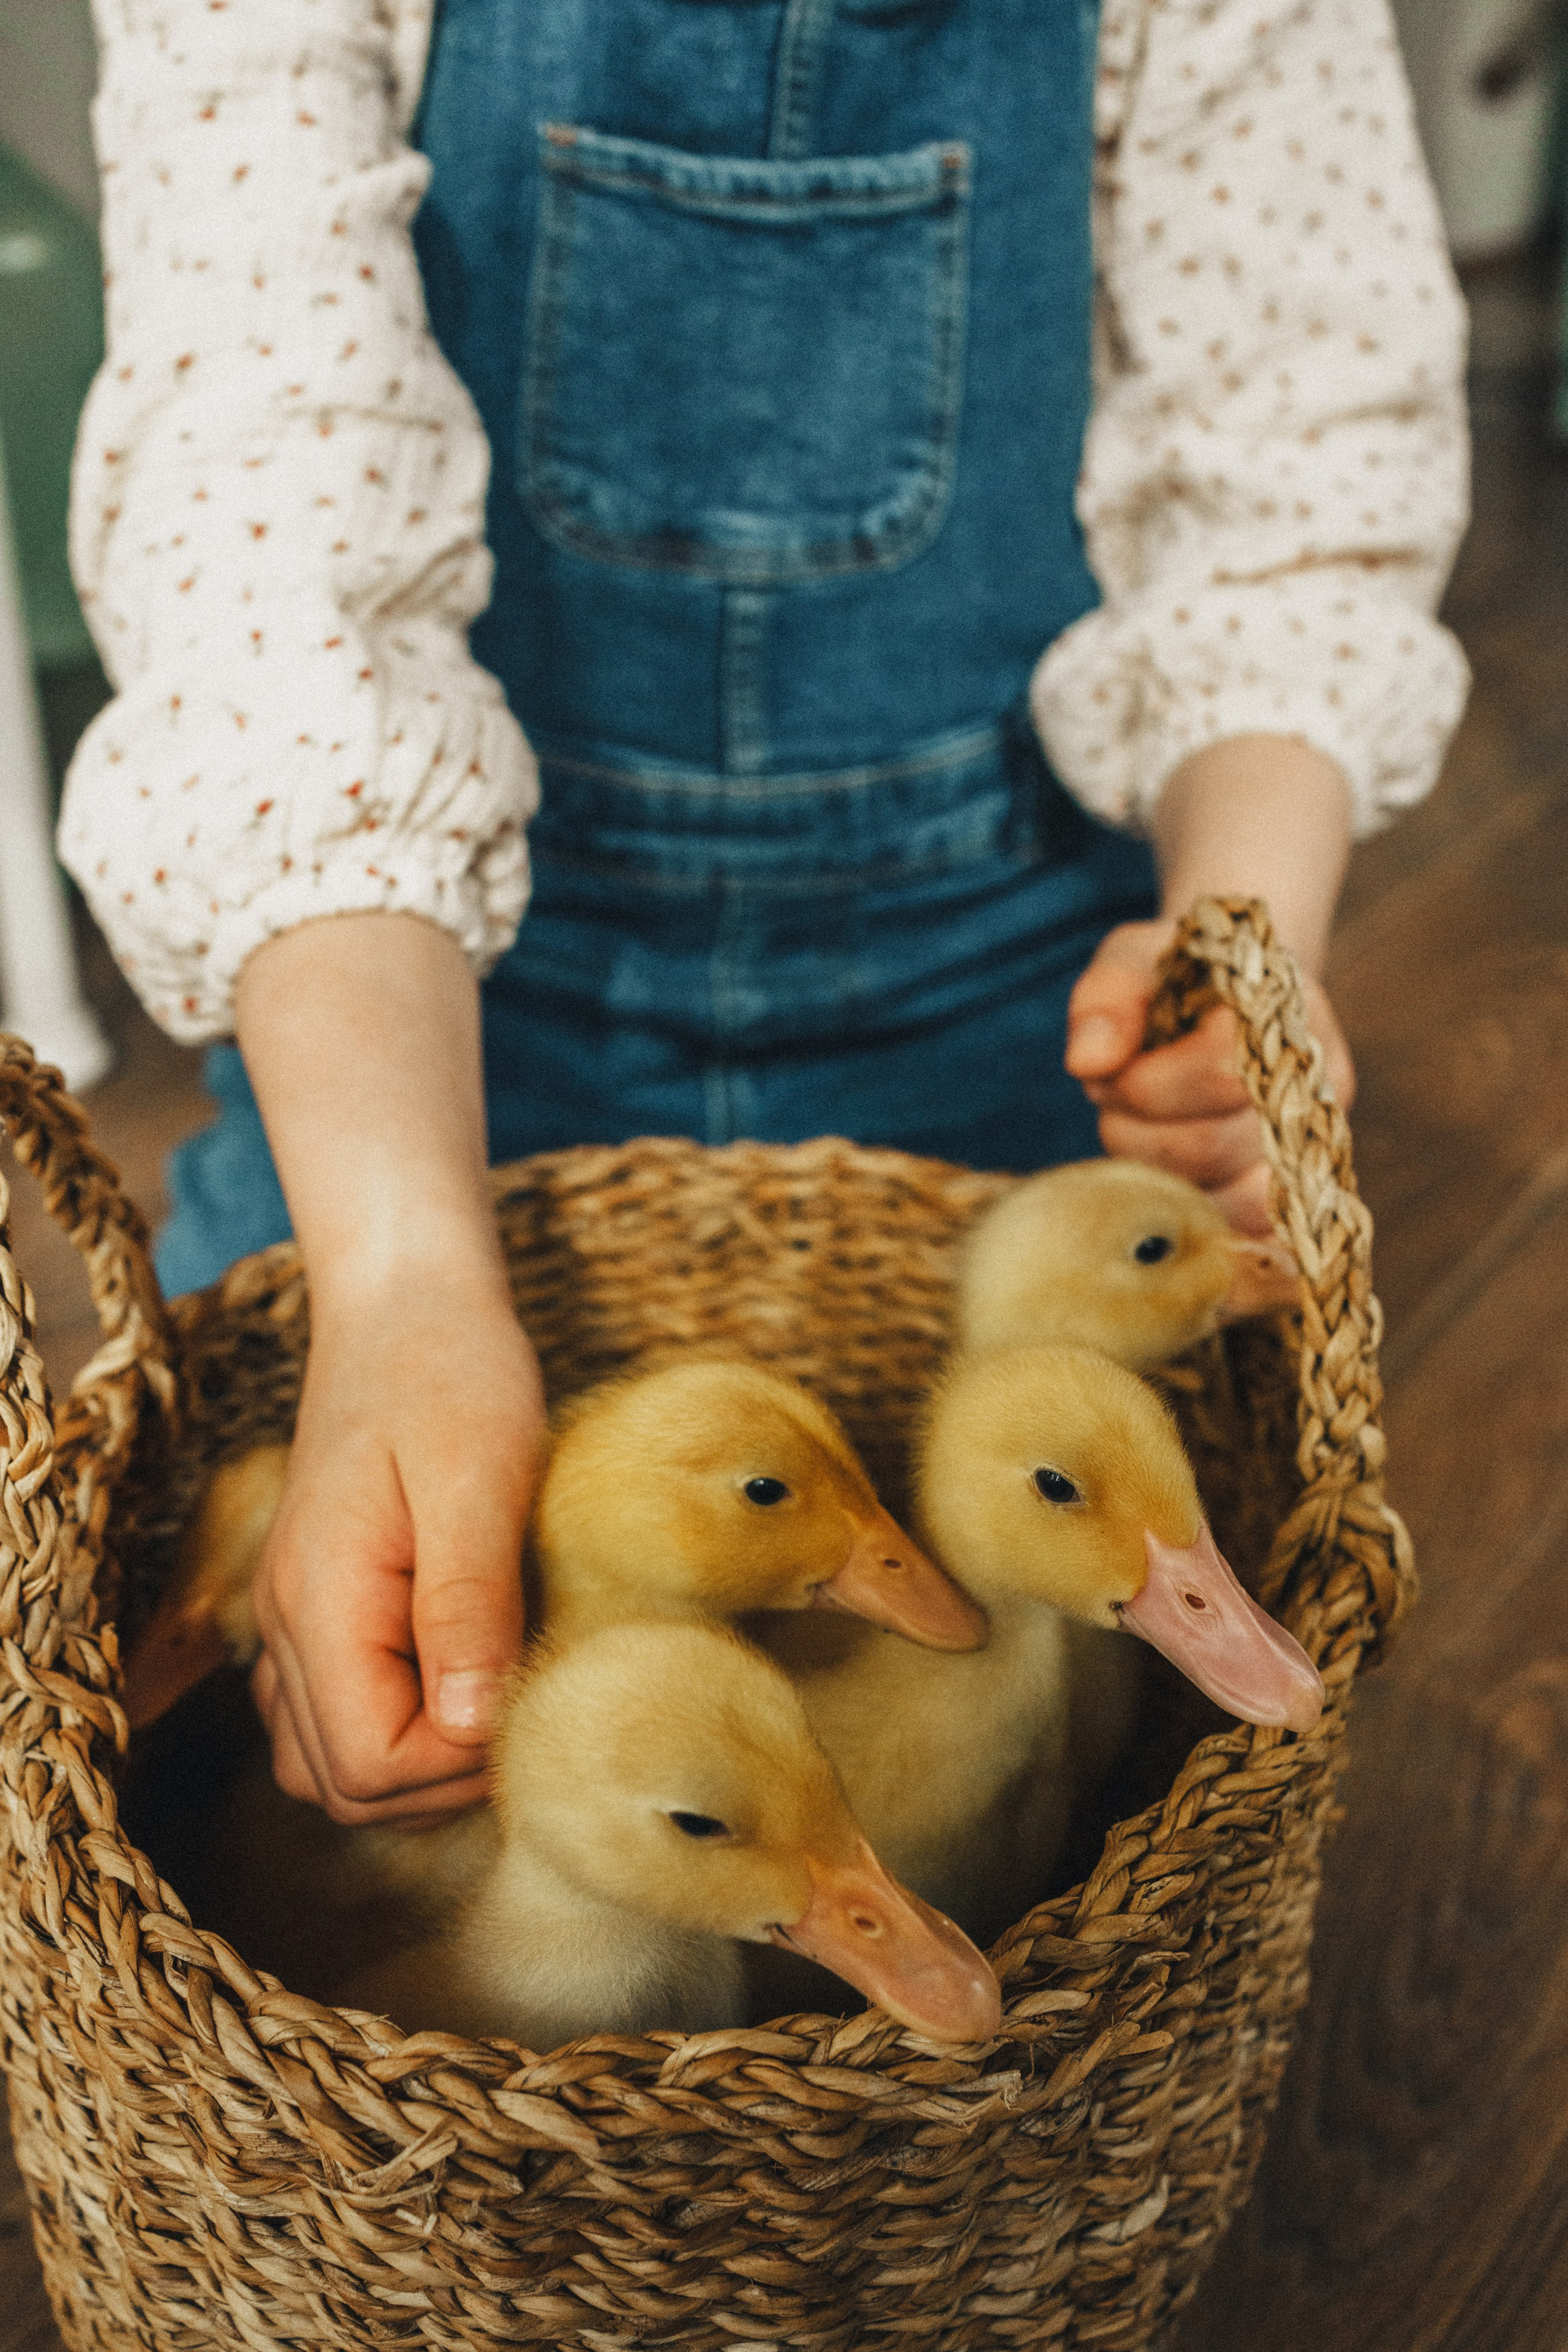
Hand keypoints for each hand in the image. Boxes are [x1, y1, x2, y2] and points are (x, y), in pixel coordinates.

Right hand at [249, 1266, 545, 1823]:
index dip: (458, 1762)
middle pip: (346, 1783)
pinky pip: (329, 1718)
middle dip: (447, 1778)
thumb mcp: (480, 1478)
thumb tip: (473, 1728)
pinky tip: (458, 1686)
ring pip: (329, 1766)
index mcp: (323, 1600)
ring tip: (499, 1702)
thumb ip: (470, 1604)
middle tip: (530, 1706)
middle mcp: (289, 1623)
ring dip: (420, 1769)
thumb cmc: (451, 1371)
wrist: (406, 1304)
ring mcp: (296, 1618)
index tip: (527, 1696)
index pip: (369, 1763)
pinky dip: (392, 1733)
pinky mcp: (322, 1606)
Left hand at [1065, 916, 1355, 1233]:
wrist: (1226, 1000)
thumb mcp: (1134, 960)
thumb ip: (1109, 1000)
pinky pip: (1243, 1232)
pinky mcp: (1294, 1198)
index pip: (1218, 1073)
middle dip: (1135, 1131)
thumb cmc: (1175, 979)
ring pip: (1226, 1202)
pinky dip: (1191, 1215)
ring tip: (1141, 1132)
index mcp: (1282, 1016)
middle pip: (1211, 1146)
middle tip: (1115, 1103)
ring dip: (1157, 1177)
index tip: (1112, 1072)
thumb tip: (1088, 1065)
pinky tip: (1166, 1174)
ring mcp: (1311, 1149)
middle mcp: (1315, 1086)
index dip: (1145, 1085)